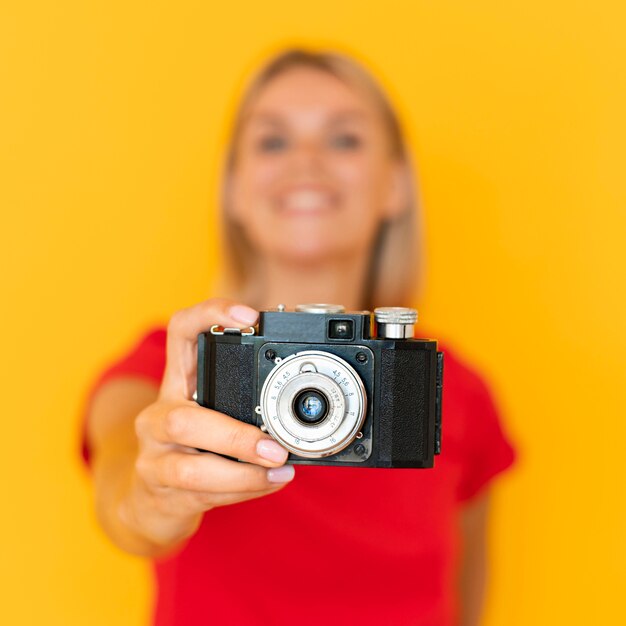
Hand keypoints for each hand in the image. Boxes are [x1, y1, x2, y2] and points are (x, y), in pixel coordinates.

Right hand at [122, 298, 294, 549]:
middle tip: (276, 447)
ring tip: (279, 470)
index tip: (251, 317)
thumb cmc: (192, 447)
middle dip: (235, 437)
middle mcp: (158, 414)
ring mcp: (153, 455)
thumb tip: (300, 407)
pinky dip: (242, 490)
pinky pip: (202, 494)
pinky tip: (270, 482)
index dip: (210, 315)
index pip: (181, 331)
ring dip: (243, 474)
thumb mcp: (213, 413)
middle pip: (183, 421)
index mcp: (177, 382)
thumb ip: (243, 402)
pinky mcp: (159, 491)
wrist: (149, 499)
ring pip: (190, 468)